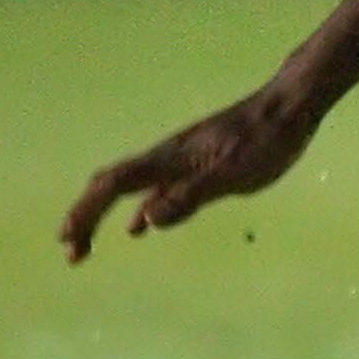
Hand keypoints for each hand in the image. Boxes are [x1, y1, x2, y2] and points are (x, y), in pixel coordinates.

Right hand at [61, 82, 319, 262]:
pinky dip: (139, 210)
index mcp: (169, 159)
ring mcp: (182, 160)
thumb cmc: (266, 140)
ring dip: (105, 215)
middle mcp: (167, 157)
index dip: (87, 213)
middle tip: (72, 252)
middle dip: (86, 216)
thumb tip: (143, 223)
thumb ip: (189, 196)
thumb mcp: (232, 174)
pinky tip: (140, 227)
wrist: (290, 106)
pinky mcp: (199, 163)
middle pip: (112, 185)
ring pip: (130, 188)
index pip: (113, 185)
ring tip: (89, 245)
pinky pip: (156, 189)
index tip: (69, 242)